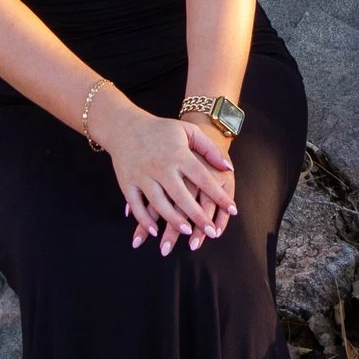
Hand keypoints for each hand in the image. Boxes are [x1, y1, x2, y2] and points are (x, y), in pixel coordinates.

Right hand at [91, 99, 237, 253]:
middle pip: (182, 196)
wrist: (124, 126)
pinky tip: (155, 231)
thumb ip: (209, 149)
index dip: (219, 195)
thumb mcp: (188, 131)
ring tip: (187, 232)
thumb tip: (228, 169)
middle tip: (211, 232)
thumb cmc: (161, 130)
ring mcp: (143, 175)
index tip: (233, 210)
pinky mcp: (127, 182)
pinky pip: (136, 205)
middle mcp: (161, 166)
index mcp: (179, 154)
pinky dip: (144, 219)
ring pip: (159, 203)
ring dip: (173, 220)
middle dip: (198, 216)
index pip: (204, 178)